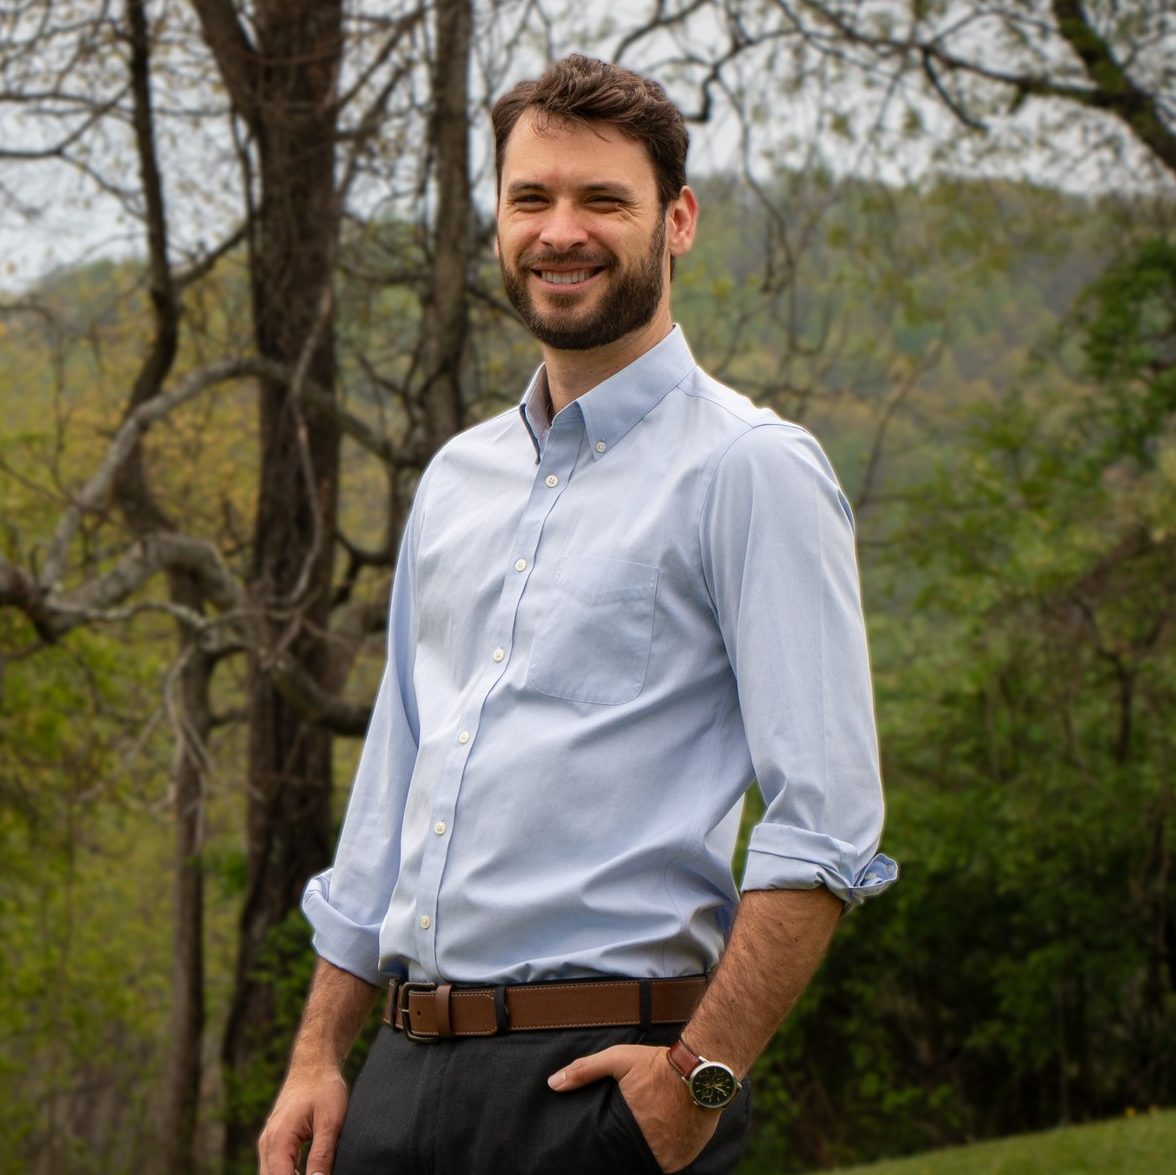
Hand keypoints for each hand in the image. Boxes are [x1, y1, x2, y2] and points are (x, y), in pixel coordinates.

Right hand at [258, 1063, 348, 1174]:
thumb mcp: (330, 1121)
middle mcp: (267, 1144)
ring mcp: (268, 1143)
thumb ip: (322, 1155)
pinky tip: (305, 1174)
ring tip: (314, 1173)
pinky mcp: (274, 1141)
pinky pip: (274, 1167)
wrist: (314, 1064)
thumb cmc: (324, 1088)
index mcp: (279, 1140)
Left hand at [548, 1044, 719, 1172]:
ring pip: (651, 1164)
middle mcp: (649, 1149)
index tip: (608, 1141)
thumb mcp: (618, 1060)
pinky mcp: (688, 1157)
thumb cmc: (657, 1065)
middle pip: (631, 1159)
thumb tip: (552, 1083)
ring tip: (645, 1139)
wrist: (702, 1068)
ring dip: (647, 1154)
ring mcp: (671, 1157)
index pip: (610, 1153)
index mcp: (628, 1130)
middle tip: (626, 1138)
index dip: (608, 1150)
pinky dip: (666, 1156)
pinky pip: (671, 1164)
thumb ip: (585, 1071)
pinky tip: (663, 1141)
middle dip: (627, 1150)